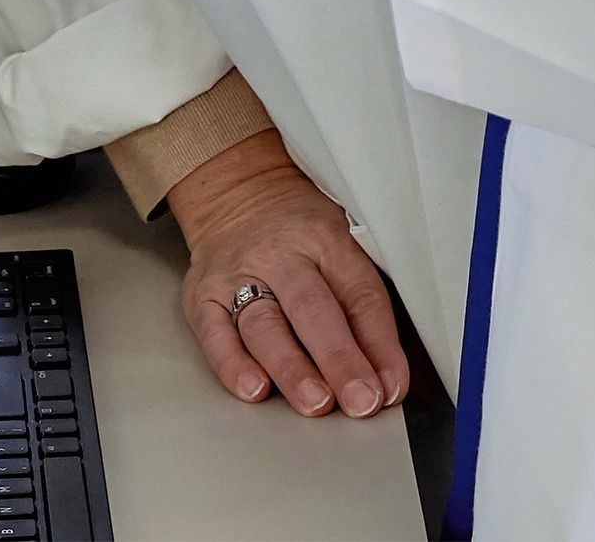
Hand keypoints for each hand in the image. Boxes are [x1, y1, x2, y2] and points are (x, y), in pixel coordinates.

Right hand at [168, 131, 407, 419]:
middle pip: (313, 309)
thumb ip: (360, 302)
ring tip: (315, 403)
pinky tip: (254, 390)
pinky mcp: (202, 296)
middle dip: (339, 360)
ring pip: (265, 325)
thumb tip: (386, 376)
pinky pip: (215, 334)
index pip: (359, 293)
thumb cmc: (299, 230)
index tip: (391, 386)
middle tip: (361, 401)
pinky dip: (233, 365)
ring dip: (292, 369)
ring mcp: (238, 274)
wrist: (236, 192)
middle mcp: (281, 255)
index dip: (380, 344)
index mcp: (326, 238)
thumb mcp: (339, 241)